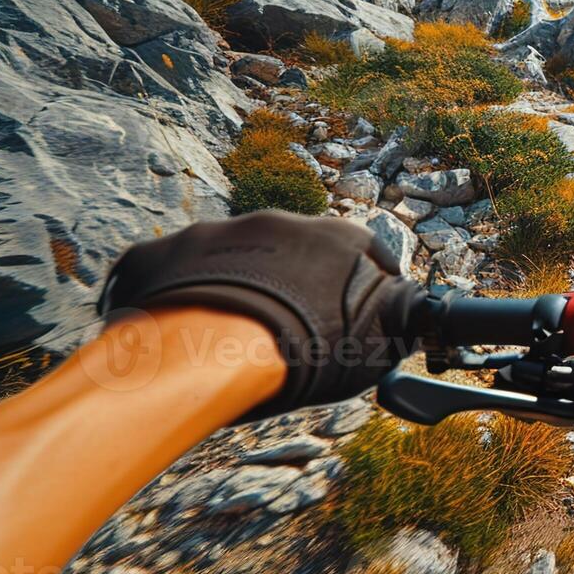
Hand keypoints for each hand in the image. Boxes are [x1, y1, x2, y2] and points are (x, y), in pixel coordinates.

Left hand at [98, 212, 427, 420]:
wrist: (213, 349)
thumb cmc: (304, 351)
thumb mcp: (377, 342)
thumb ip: (397, 320)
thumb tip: (417, 317)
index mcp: (336, 237)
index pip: (363, 252)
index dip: (361, 285)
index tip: (353, 314)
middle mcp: (276, 222)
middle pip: (288, 254)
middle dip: (287, 286)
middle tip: (282, 331)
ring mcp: (212, 234)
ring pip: (225, 260)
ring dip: (228, 290)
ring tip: (222, 339)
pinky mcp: (156, 254)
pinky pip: (165, 273)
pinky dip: (170, 299)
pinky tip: (173, 336)